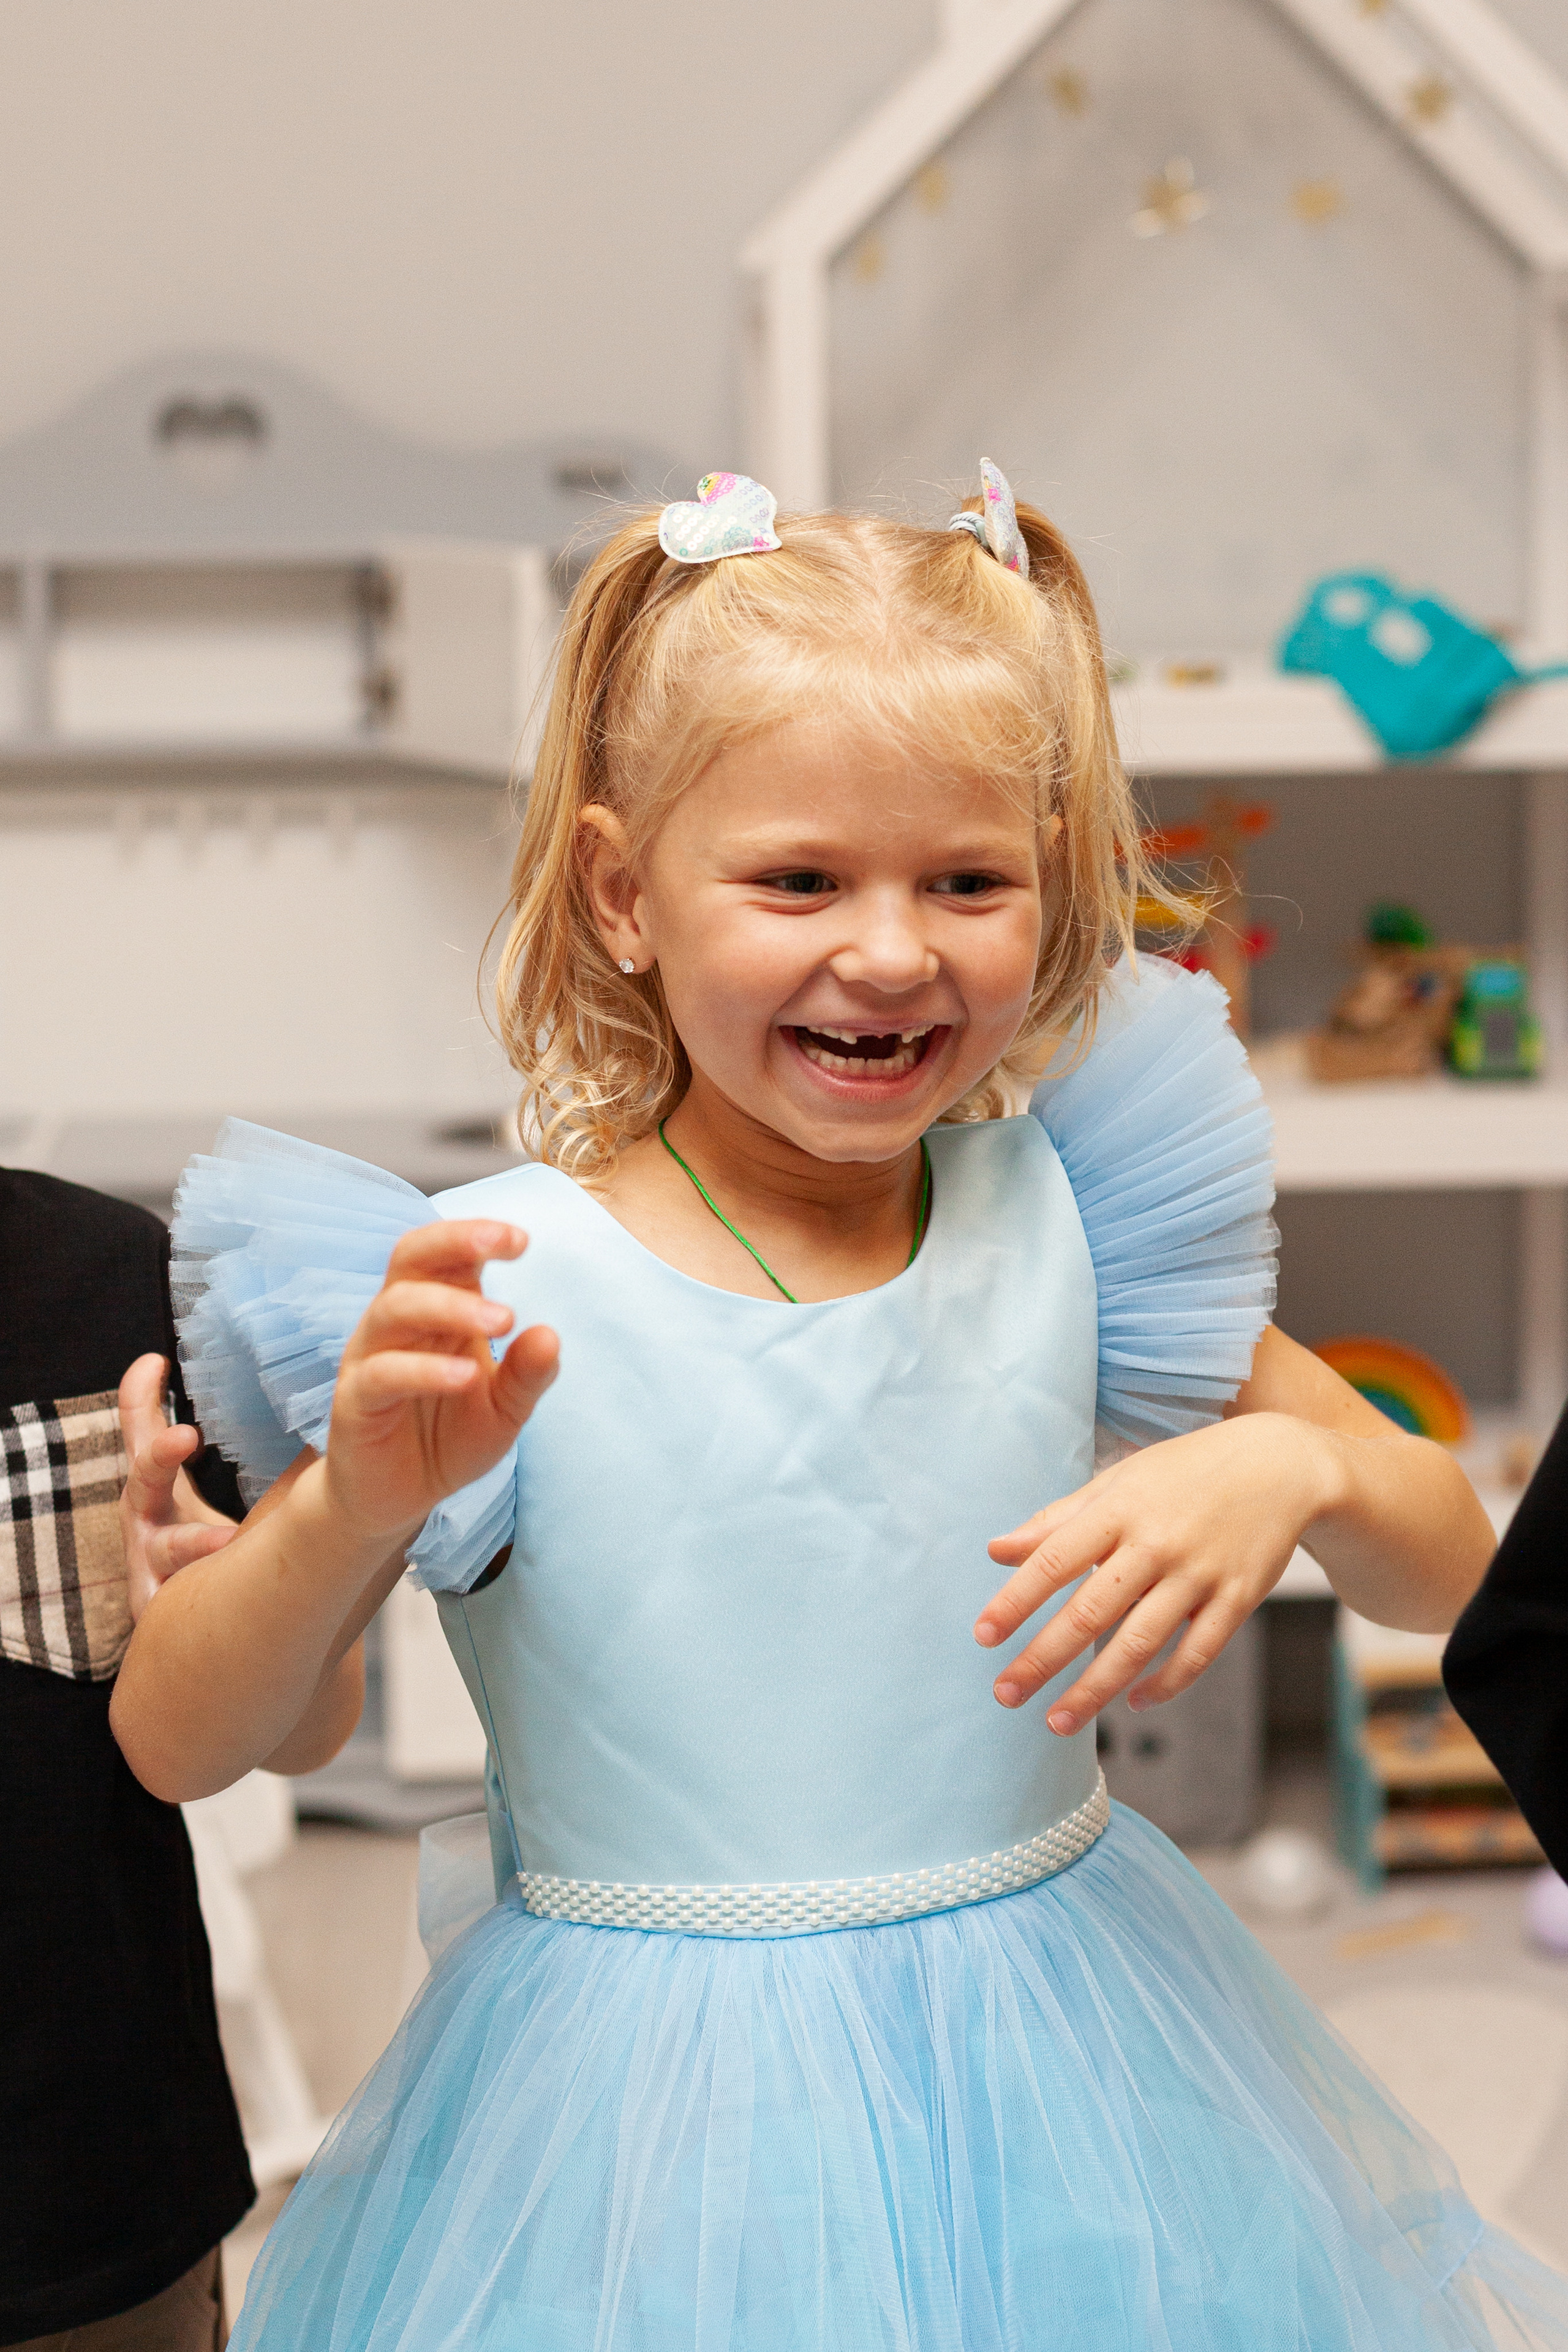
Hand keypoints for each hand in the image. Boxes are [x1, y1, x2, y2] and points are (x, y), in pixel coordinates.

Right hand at [119, 1354, 239, 1621]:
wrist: (213, 1625)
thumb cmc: (223, 1542)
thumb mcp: (235, 1485)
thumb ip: (254, 1442)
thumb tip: (300, 1385)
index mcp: (159, 1489)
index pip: (144, 1435)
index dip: (141, 1399)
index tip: (155, 1362)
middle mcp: (149, 1523)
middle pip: (143, 1481)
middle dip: (159, 1456)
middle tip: (185, 1435)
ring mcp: (151, 1568)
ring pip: (167, 1550)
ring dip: (195, 1542)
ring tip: (226, 1541)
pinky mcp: (161, 1614)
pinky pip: (178, 1604)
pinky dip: (202, 1593)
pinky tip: (232, 1589)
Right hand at [321, 1220, 558, 1547]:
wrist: (398, 1500)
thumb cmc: (447, 1439)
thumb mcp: (503, 1409)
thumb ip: (527, 1374)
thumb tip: (550, 1333)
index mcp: (435, 1311)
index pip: (446, 1253)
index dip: (478, 1235)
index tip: (521, 1240)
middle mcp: (397, 1323)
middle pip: (410, 1257)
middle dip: (456, 1241)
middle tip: (506, 1244)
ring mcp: (370, 1359)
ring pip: (393, 1308)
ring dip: (451, 1305)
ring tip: (504, 1319)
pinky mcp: (354, 1402)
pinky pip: (381, 1373)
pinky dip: (425, 1369)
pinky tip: (466, 1376)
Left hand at [975, 1414, 1335, 1731]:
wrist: (1279, 1465)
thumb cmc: (1184, 1473)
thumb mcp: (1118, 1481)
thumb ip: (1057, 1520)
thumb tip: (996, 1551)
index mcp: (1119, 1509)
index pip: (1055, 1561)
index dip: (1016, 1601)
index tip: (983, 1637)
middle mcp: (1156, 1543)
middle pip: (1091, 1612)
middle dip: (1043, 1659)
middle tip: (1006, 1694)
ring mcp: (1199, 1574)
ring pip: (1140, 1643)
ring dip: (1096, 1688)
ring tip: (1058, 1721)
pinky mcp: (1237, 1598)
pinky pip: (1197, 1652)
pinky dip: (1165, 1683)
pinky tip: (1134, 1702)